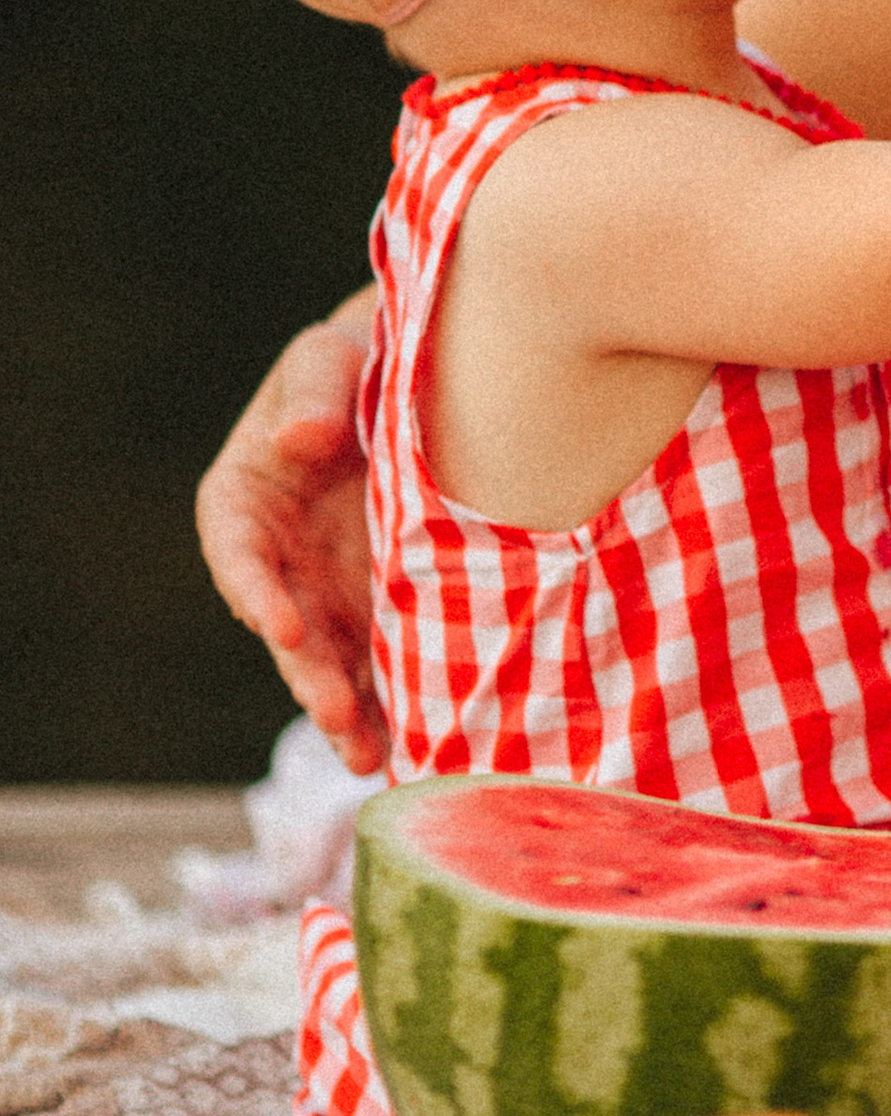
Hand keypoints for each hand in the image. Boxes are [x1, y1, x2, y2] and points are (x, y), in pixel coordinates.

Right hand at [195, 293, 386, 771]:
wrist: (426, 377)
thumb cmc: (358, 359)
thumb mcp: (328, 358)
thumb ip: (314, 392)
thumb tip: (303, 436)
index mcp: (242, 504)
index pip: (238, 556)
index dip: (256, 593)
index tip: (281, 627)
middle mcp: (278, 562)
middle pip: (285, 627)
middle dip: (308, 675)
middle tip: (337, 714)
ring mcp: (327, 592)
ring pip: (330, 661)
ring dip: (347, 711)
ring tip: (373, 756)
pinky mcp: (379, 608)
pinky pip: (381, 662)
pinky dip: (393, 702)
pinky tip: (416, 745)